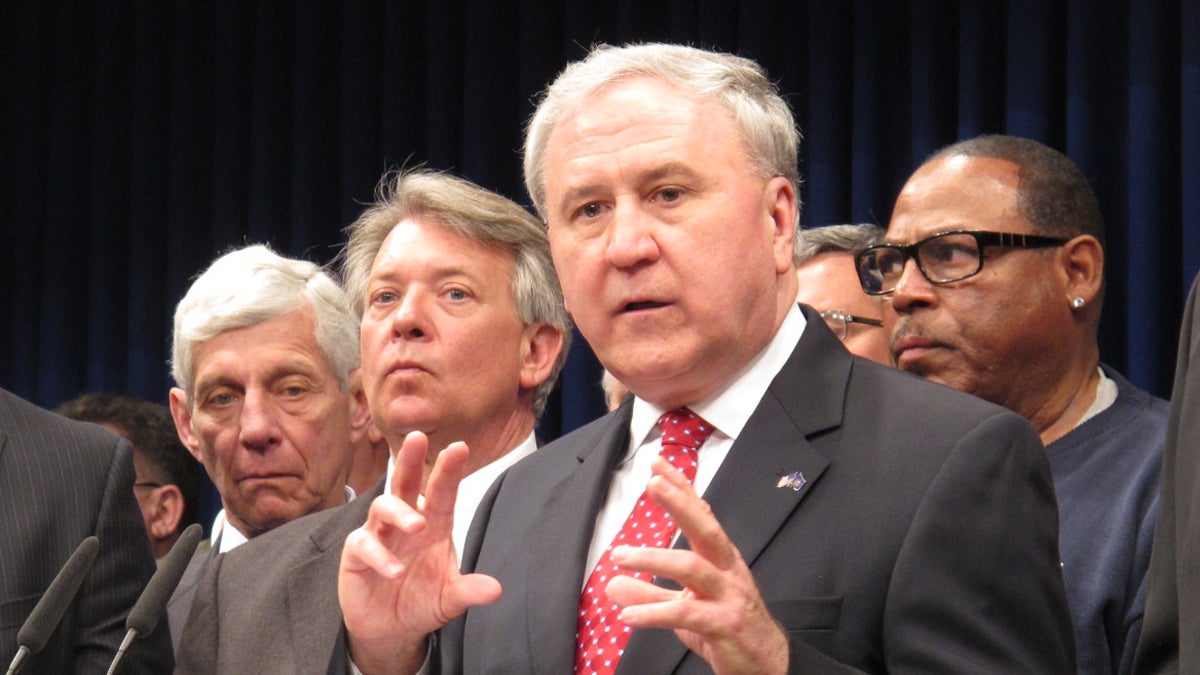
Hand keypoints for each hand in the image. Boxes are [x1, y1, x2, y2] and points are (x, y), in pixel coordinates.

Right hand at [338, 431, 502, 674]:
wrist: (390, 630)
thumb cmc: (421, 601)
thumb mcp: (449, 598)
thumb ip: (468, 591)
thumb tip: (495, 590)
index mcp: (434, 523)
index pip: (442, 491)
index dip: (449, 470)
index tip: (460, 447)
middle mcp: (406, 522)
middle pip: (406, 483)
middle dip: (411, 460)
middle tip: (417, 438)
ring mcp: (379, 534)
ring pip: (382, 506)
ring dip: (400, 512)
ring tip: (418, 525)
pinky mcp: (357, 554)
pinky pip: (364, 545)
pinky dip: (380, 555)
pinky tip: (396, 570)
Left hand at [604, 456, 788, 674]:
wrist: (766, 665)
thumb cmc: (726, 628)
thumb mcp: (684, 608)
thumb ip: (650, 593)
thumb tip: (612, 583)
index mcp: (720, 559)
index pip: (701, 515)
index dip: (682, 488)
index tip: (658, 465)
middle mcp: (727, 571)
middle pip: (705, 528)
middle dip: (680, 503)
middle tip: (652, 484)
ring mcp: (728, 596)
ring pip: (693, 567)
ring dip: (653, 559)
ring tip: (619, 557)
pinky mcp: (725, 625)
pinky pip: (687, 614)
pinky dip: (655, 611)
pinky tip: (629, 613)